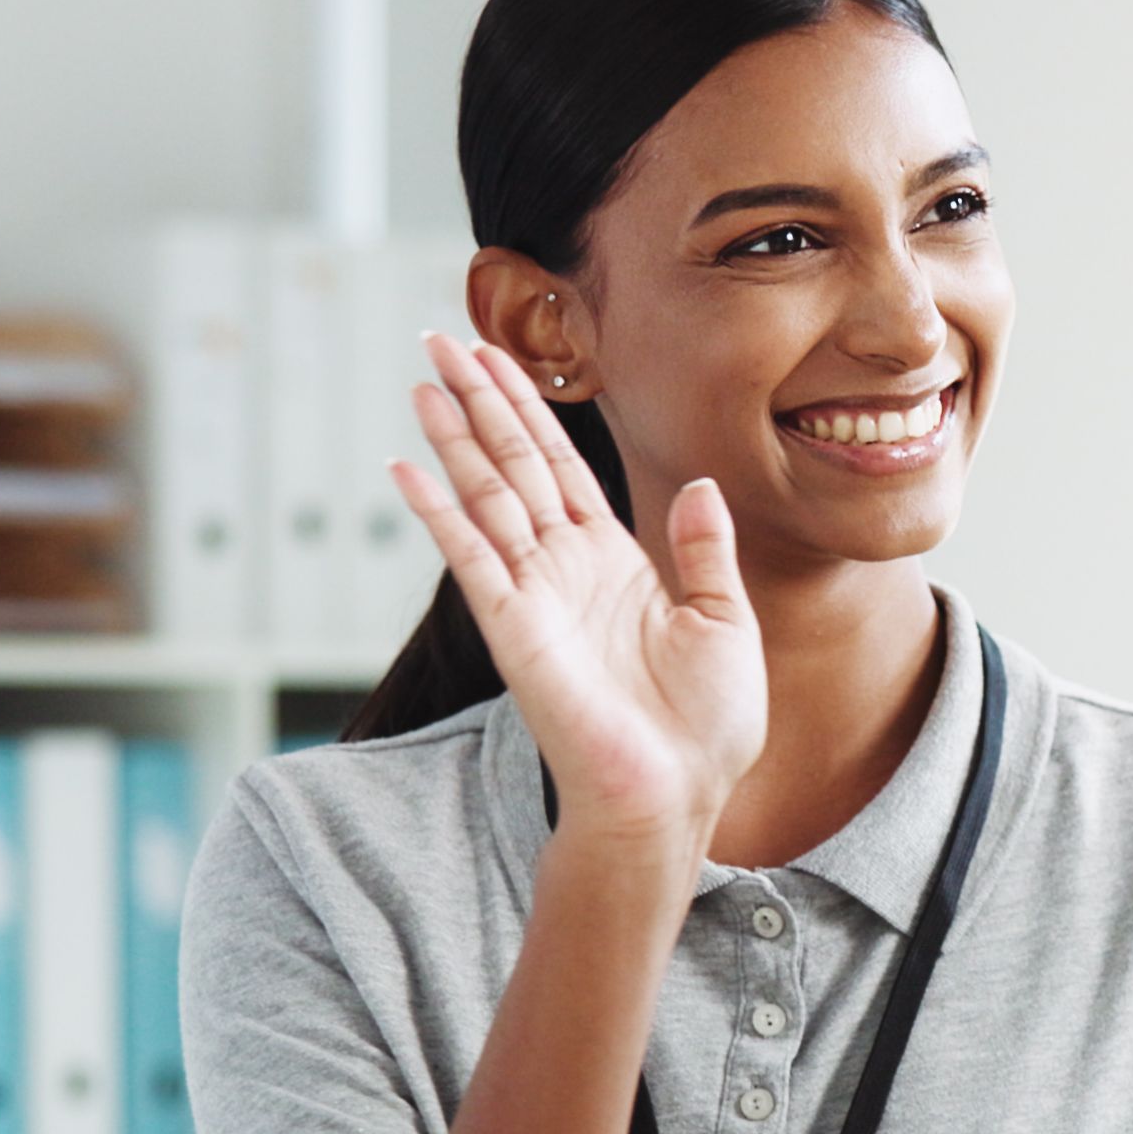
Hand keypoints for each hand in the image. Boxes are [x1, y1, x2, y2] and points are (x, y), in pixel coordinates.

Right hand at [393, 335, 766, 855]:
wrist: (680, 794)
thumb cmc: (706, 727)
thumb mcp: (726, 621)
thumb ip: (704, 550)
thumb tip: (699, 484)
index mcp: (613, 560)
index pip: (561, 463)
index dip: (530, 407)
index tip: (497, 354)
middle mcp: (564, 567)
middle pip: (512, 463)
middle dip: (479, 400)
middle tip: (439, 339)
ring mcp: (534, 594)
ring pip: (487, 495)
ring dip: (453, 437)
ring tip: (423, 380)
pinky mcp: (516, 628)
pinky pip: (470, 557)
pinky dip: (438, 512)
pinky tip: (407, 468)